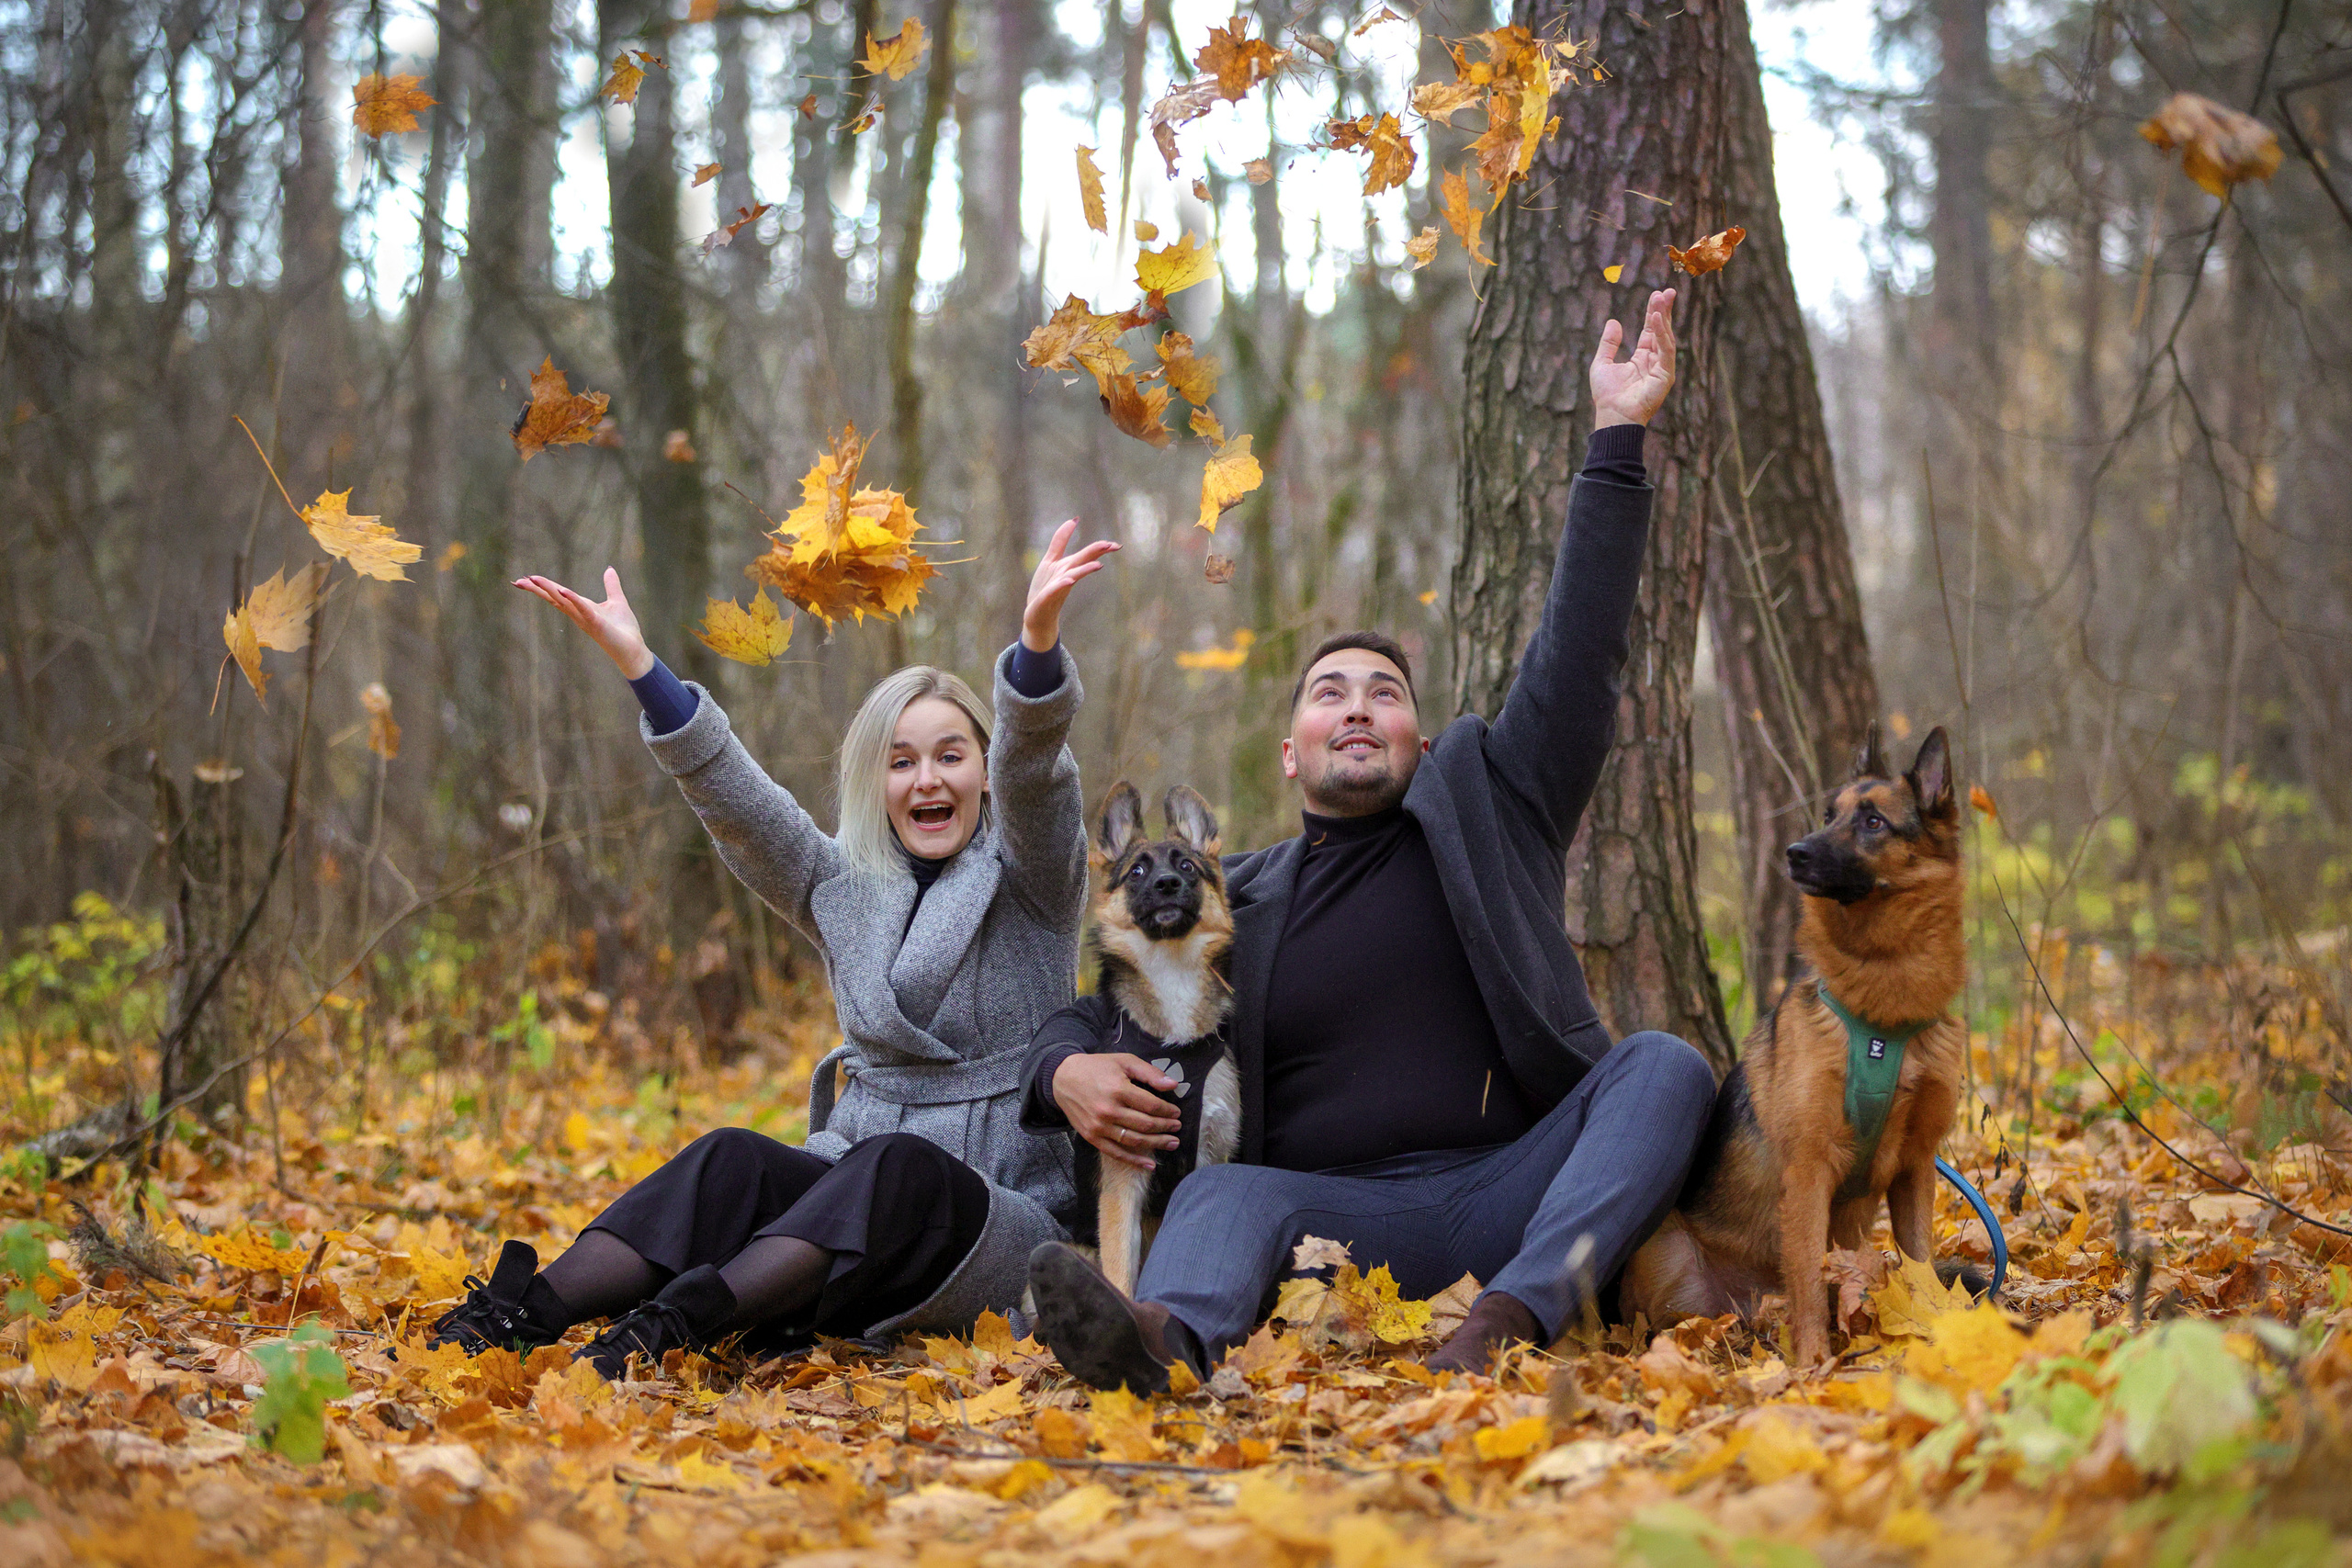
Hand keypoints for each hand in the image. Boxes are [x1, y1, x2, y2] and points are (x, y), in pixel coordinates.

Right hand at [514, 568, 653, 678]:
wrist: (634, 648)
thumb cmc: (624, 629)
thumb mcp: (617, 601)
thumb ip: (611, 585)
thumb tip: (609, 569)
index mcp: (582, 606)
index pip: (558, 594)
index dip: (543, 586)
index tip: (525, 578)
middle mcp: (579, 613)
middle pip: (554, 598)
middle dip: (536, 589)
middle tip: (517, 581)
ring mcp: (585, 619)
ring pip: (563, 602)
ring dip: (549, 590)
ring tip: (533, 580)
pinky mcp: (596, 624)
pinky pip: (583, 610)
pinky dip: (574, 600)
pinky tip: (563, 591)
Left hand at [1022, 519, 1118, 653]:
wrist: (1037, 616)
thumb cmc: (1045, 588)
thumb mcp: (1051, 560)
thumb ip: (1061, 540)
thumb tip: (1073, 520)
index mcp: (1068, 566)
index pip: (1087, 555)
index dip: (1100, 548)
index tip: (1117, 545)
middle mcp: (1066, 576)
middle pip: (1083, 561)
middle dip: (1096, 553)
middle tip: (1114, 546)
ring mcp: (1057, 588)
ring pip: (1072, 576)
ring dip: (1084, 570)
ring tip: (1098, 566)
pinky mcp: (1046, 598)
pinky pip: (1055, 590)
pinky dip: (1062, 584)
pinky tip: (1069, 580)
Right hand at [1053, 1052, 1181, 1172]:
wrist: (1062, 1078)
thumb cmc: (1096, 1067)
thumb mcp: (1124, 1062)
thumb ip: (1149, 1073)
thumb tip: (1173, 1085)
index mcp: (1118, 1089)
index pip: (1151, 1106)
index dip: (1167, 1111)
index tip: (1176, 1113)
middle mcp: (1109, 1110)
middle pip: (1145, 1125)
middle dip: (1165, 1128)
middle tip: (1177, 1128)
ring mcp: (1099, 1126)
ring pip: (1134, 1140)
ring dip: (1156, 1144)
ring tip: (1172, 1143)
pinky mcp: (1091, 1137)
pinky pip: (1115, 1153)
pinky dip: (1134, 1161)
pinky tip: (1149, 1164)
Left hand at [1590, 287, 1676, 428]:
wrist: (1612, 415)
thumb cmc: (1607, 395)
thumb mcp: (1602, 363)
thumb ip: (1608, 343)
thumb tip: (1613, 321)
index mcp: (1642, 358)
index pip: (1650, 331)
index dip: (1654, 313)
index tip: (1657, 294)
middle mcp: (1654, 361)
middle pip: (1661, 331)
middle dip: (1664, 311)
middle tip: (1667, 291)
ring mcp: (1662, 368)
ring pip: (1665, 338)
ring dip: (1663, 317)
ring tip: (1661, 299)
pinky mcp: (1666, 376)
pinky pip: (1666, 351)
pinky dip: (1663, 334)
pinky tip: (1657, 319)